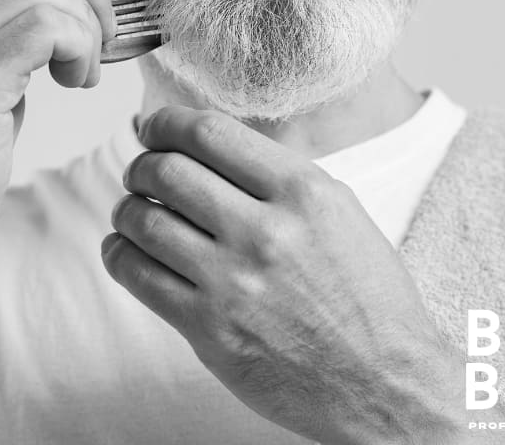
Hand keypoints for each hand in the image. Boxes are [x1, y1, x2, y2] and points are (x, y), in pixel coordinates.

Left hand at [105, 106, 471, 444]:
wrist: (384, 382)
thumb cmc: (366, 299)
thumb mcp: (340, 215)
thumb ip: (278, 178)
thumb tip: (209, 148)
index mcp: (305, 193)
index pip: (210, 134)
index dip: (167, 123)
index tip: (155, 128)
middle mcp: (267, 232)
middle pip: (167, 171)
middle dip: (142, 164)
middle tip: (142, 173)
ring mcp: (234, 283)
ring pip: (143, 220)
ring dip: (127, 209)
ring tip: (133, 212)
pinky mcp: (209, 329)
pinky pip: (137, 275)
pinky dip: (119, 254)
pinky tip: (127, 250)